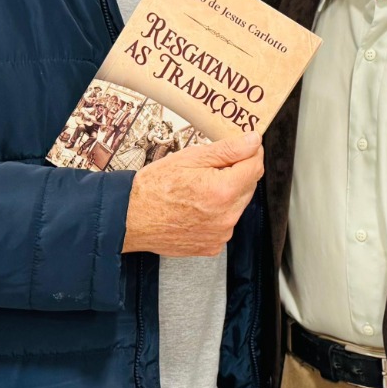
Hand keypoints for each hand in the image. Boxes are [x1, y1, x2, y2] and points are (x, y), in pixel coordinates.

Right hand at [122, 132, 262, 256]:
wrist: (130, 218)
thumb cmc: (154, 187)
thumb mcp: (190, 158)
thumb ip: (227, 149)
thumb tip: (253, 141)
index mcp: (222, 191)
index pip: (255, 166)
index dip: (250, 152)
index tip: (243, 146)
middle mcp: (226, 216)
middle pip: (248, 186)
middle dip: (236, 173)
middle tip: (209, 168)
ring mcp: (221, 234)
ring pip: (237, 205)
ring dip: (227, 194)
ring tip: (198, 190)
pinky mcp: (213, 246)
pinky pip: (225, 223)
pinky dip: (217, 214)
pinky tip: (196, 207)